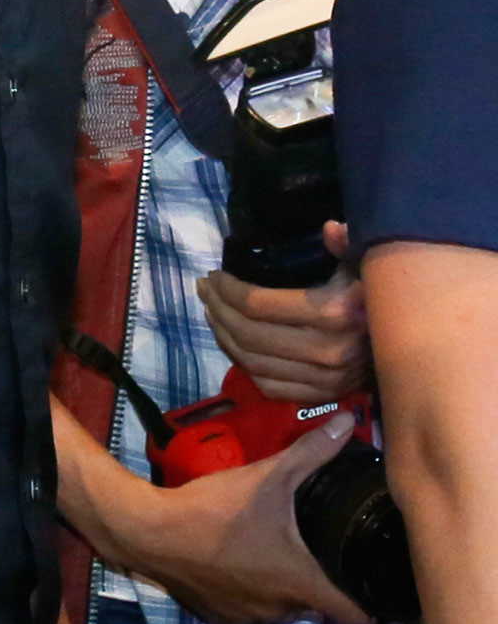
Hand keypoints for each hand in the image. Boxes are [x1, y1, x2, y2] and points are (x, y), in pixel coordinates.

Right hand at [124, 413, 372, 623]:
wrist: (150, 532)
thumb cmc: (216, 509)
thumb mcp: (269, 476)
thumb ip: (313, 452)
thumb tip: (345, 422)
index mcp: (302, 583)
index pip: (355, 617)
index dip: (369, 606)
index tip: (372, 588)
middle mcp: (280, 610)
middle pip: (315, 606)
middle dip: (317, 582)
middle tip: (313, 549)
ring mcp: (247, 618)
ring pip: (279, 608)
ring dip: (280, 588)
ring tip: (271, 553)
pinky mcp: (218, 617)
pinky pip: (246, 611)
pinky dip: (247, 594)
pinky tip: (236, 564)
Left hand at [196, 221, 370, 404]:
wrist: (417, 346)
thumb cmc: (386, 298)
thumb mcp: (370, 265)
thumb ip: (349, 246)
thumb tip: (329, 228)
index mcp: (332, 313)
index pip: (259, 304)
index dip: (228, 290)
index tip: (214, 276)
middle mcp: (324, 351)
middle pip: (249, 334)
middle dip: (218, 309)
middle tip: (206, 291)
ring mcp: (323, 379)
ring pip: (253, 362)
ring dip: (224, 336)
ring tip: (213, 313)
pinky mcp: (323, 396)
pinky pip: (269, 386)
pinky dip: (244, 365)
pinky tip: (234, 344)